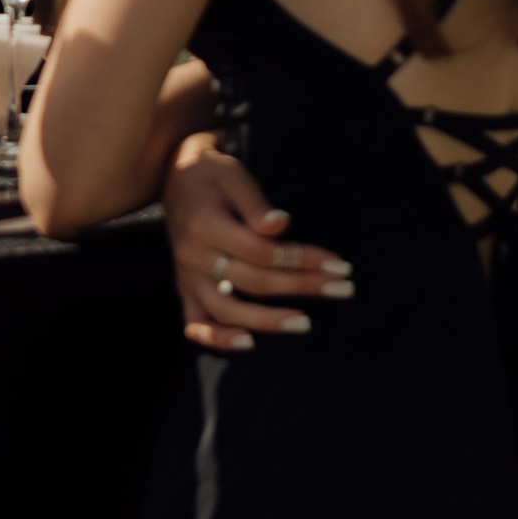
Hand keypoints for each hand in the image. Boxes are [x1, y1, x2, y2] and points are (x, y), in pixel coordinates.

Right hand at [161, 132, 353, 351]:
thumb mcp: (234, 175)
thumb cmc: (213, 175)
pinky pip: (195, 325)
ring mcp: (186, 278)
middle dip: (302, 287)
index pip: (263, 252)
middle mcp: (193, 256)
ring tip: (305, 324)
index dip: (304, 259)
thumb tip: (281, 225)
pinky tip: (248, 343)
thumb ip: (255, 204)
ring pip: (227, 310)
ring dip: (268, 321)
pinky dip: (218, 340)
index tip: (339, 264)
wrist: (174, 177)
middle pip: (254, 281)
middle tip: (343, 290)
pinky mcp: (185, 290)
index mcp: (205, 225)